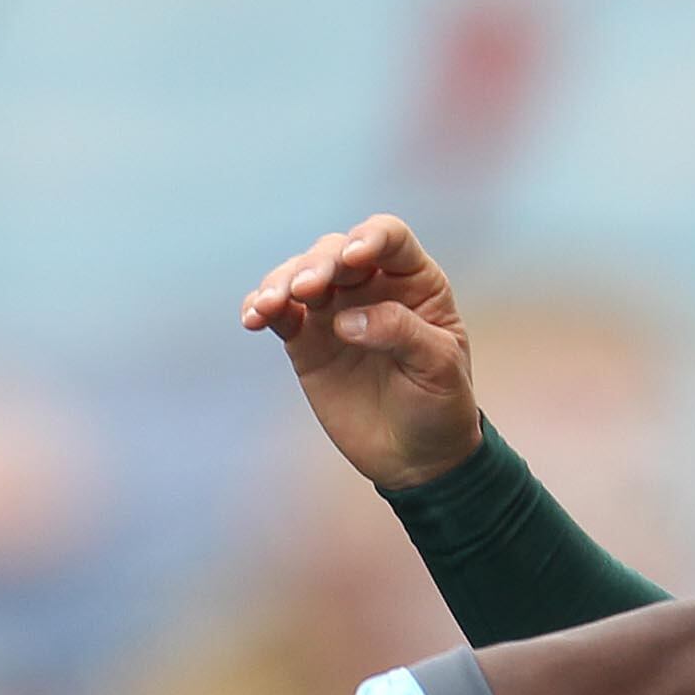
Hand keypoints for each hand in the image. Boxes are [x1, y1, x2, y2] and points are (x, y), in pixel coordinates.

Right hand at [239, 213, 482, 490]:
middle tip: (306, 289)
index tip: (354, 258)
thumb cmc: (440, 404)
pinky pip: (279, 312)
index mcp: (414, 280)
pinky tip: (253, 317)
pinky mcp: (306, 339)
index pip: (389, 238)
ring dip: (280, 281)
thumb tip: (345, 320)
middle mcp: (371, 285)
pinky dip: (261, 308)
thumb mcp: (438, 366)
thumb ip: (400, 332)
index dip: (370, 238)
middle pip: (335, 251)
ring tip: (269, 306)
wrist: (417, 457)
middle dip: (318, 264)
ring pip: (300, 274)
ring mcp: (335, 310)